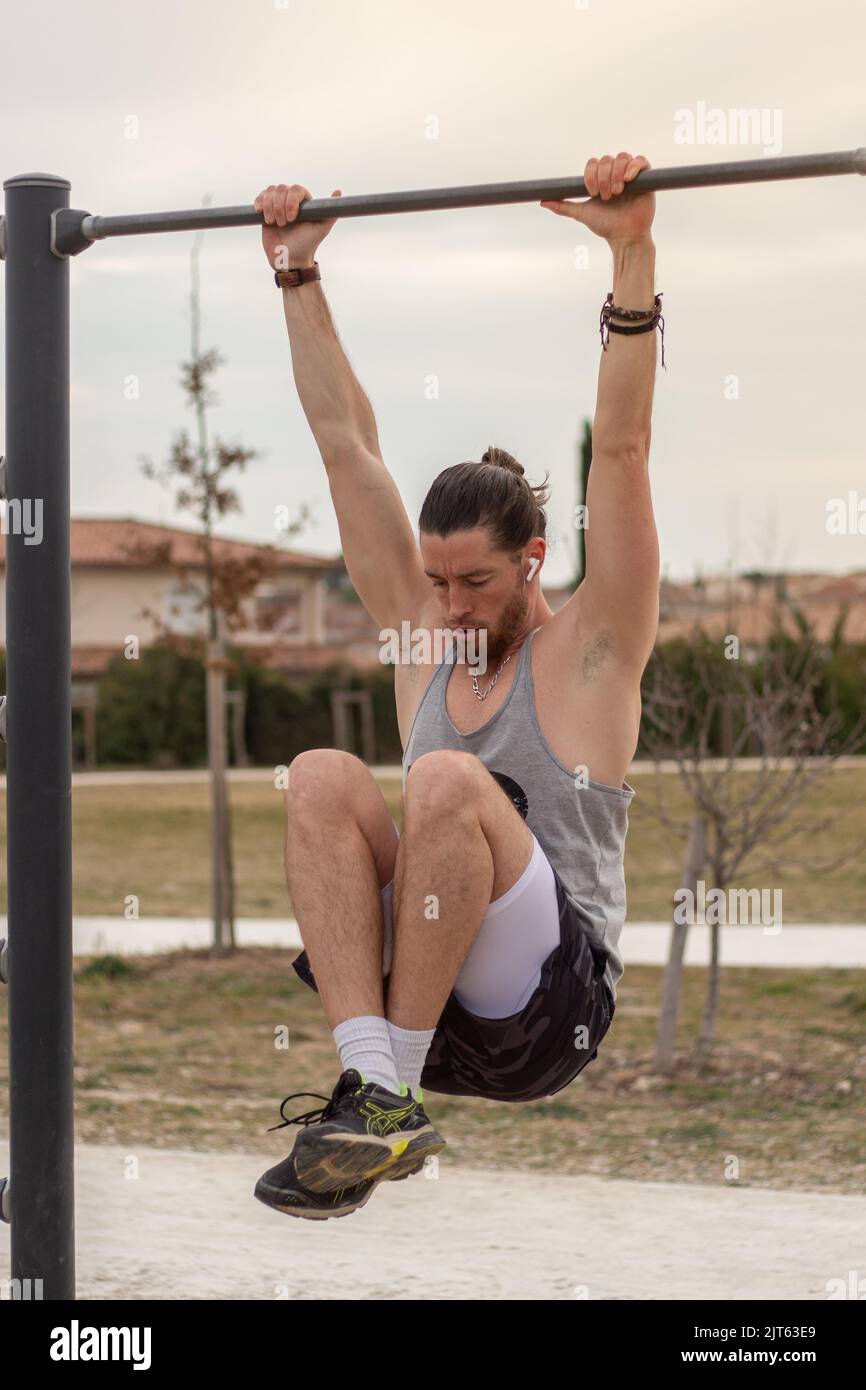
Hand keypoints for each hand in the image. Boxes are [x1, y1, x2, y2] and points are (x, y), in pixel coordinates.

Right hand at [254, 183, 341, 270]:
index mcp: (304, 203)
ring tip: (274, 223)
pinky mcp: (266, 210)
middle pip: (281, 189)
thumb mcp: (321, 230)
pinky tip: (261, 213)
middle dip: (280, 207)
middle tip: (283, 225)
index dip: (291, 201)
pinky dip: (259, 202)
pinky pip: (260, 197)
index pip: (296, 189)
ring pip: (270, 191)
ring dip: (270, 207)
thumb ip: (331, 213)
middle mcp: (291, 201)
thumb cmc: (307, 245)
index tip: (292, 219)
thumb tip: (338, 192)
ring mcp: (278, 205)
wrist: (289, 258)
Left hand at [540, 152, 654, 243]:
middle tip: (606, 196)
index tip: (592, 192)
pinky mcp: (647, 178)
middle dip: (603, 177)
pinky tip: (628, 180)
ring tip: (617, 193)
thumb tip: (543, 201)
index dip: (591, 174)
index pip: (593, 163)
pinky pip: (640, 160)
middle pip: (607, 159)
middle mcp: (615, 174)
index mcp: (601, 179)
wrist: (624, 237)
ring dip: (616, 174)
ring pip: (622, 157)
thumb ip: (564, 206)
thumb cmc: (605, 225)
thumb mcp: (581, 213)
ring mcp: (631, 175)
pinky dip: (633, 167)